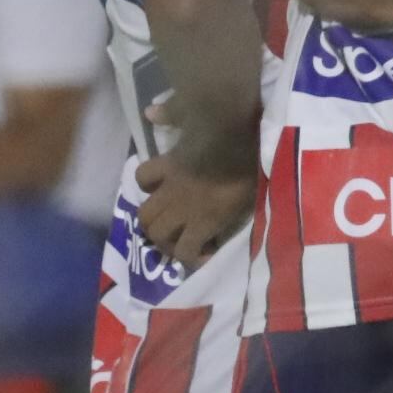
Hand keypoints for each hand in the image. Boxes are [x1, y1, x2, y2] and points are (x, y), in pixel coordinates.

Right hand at [138, 151, 258, 269]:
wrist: (234, 137)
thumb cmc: (249, 171)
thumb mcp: (249, 199)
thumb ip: (231, 217)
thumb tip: (219, 229)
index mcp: (205, 220)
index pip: (185, 251)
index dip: (190, 255)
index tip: (206, 249)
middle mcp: (182, 208)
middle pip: (157, 234)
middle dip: (167, 242)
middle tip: (181, 238)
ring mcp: (170, 188)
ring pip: (145, 215)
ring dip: (153, 220)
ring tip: (166, 218)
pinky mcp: (166, 166)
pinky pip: (143, 178)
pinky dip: (147, 184)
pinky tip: (159, 187)